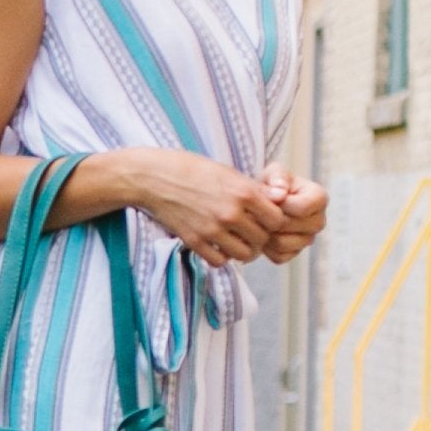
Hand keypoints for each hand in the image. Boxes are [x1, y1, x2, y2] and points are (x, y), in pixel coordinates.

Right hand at [119, 150, 313, 265]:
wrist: (153, 177)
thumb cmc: (191, 168)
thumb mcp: (227, 171)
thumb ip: (252, 189)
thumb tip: (278, 201)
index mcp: (243, 192)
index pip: (277, 219)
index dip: (274, 221)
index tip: (265, 218)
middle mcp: (230, 212)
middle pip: (263, 239)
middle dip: (260, 236)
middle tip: (252, 231)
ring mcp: (212, 229)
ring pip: (245, 255)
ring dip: (243, 249)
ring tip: (237, 240)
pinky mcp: (194, 241)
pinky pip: (220, 261)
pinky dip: (223, 256)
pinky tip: (218, 245)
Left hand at [259, 172, 329, 255]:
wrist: (265, 201)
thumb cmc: (273, 184)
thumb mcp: (274, 173)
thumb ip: (278, 178)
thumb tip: (280, 195)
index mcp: (319, 198)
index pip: (301, 208)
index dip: (281, 204)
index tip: (270, 197)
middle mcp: (319, 221)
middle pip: (290, 227)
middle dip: (271, 218)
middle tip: (259, 211)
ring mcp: (309, 239)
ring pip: (282, 244)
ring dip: (265, 233)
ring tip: (259, 221)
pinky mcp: (296, 253)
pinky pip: (278, 256)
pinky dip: (266, 248)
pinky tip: (262, 233)